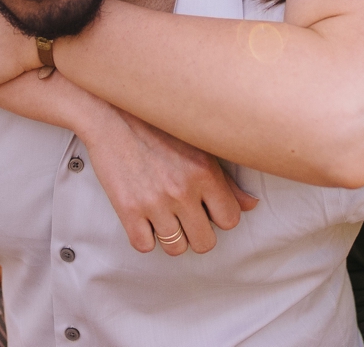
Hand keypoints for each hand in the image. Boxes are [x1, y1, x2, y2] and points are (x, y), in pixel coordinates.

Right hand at [80, 109, 255, 255]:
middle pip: (205, 242)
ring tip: (165, 218)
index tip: (206, 209)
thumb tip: (252, 205)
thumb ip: (227, 181)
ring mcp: (154, 202)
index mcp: (205, 173)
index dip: (220, 218)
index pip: (230, 220)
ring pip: (176, 248)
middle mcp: (182, 190)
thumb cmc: (158, 128)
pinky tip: (144, 219)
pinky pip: (144, 245)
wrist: (112, 115)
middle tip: (186, 219)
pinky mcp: (127, 208)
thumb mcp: (198, 147)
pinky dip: (145, 237)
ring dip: (172, 237)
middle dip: (198, 234)